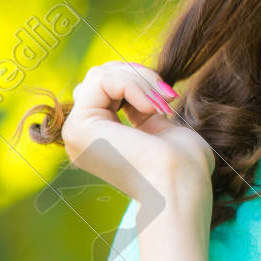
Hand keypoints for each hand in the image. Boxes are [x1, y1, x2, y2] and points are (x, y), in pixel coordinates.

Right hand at [62, 61, 213, 198]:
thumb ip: (144, 108)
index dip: (139, 80)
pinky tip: (151, 108)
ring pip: (99, 75)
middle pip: (99, 76)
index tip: (168, 98)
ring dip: (140, 80)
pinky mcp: (79, 127)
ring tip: (161, 104)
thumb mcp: (161, 126)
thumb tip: (141, 86)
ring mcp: (77, 133)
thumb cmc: (183, 165)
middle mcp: (83, 136)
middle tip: (166, 97)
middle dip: (138, 76)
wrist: (179, 186)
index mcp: (101, 138)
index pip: (107, 86)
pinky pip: (101, 80)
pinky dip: (133, 84)